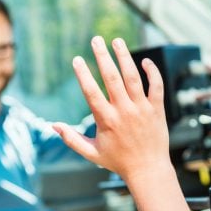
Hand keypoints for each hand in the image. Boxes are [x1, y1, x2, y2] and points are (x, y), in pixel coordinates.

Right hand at [54, 36, 170, 181]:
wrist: (148, 170)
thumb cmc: (118, 161)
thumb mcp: (91, 153)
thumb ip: (71, 139)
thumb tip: (53, 126)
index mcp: (106, 120)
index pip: (91, 92)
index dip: (83, 74)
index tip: (76, 59)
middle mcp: (124, 111)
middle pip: (112, 78)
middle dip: (102, 56)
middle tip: (96, 39)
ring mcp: (141, 109)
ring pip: (133, 77)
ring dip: (124, 57)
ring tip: (117, 41)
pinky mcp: (156, 109)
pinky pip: (156, 86)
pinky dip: (151, 72)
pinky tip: (144, 61)